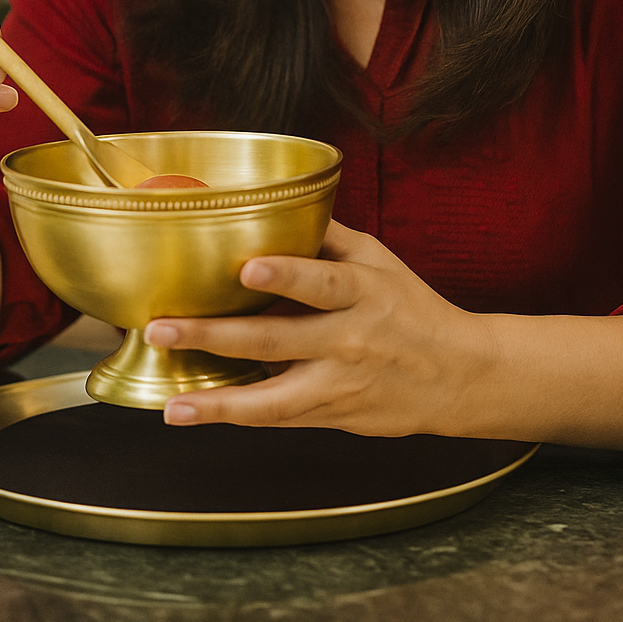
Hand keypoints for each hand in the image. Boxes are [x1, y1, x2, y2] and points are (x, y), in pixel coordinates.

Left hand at [144, 220, 492, 436]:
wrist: (459, 377)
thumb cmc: (412, 309)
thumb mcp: (380, 261)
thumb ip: (328, 236)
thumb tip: (278, 203)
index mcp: (362, 292)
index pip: (322, 282)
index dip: (285, 274)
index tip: (247, 266)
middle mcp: (348, 340)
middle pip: (276, 340)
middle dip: (215, 335)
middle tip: (163, 329)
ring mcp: (339, 384)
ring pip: (273, 399)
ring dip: (218, 402)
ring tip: (173, 404)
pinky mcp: (333, 415)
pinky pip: (279, 418)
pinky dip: (236, 415)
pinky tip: (195, 412)